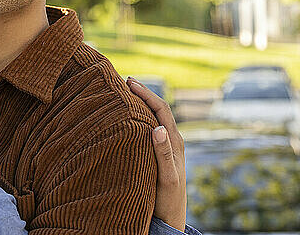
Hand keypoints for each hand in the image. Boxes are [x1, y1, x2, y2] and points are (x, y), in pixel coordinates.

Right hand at [127, 77, 186, 231]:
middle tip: (124, 81)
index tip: (128, 82)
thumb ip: (164, 153)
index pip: (161, 109)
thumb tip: (157, 127)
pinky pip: (150, 128)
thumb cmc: (168, 200)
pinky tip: (128, 117)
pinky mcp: (160, 153)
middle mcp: (172, 140)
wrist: (172, 218)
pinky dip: (139, 117)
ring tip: (125, 93)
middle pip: (158, 109)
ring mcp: (166, 146)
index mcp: (175, 141)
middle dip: (142, 93)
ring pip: (154, 117)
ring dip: (141, 103)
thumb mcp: (167, 178)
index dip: (145, 93)